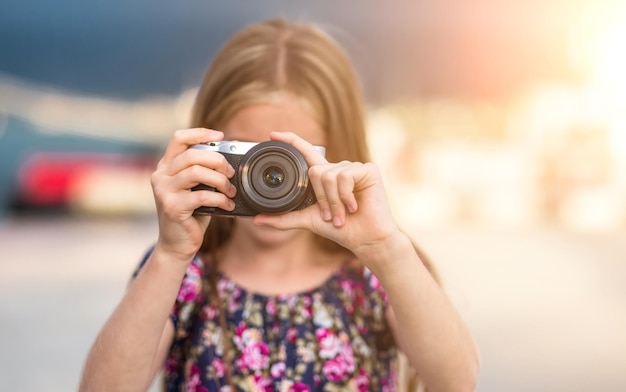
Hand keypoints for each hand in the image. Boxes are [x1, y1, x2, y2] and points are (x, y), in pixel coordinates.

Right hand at [151, 128, 236, 260]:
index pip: (179, 138)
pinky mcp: (172, 207)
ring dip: (220, 181)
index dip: (200, 133)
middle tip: (232, 173)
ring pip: (196, 172)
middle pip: (192, 154)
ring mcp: (163, 191)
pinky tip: (228, 206)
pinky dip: (220, 200)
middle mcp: (160, 175)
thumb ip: (203, 172)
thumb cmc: (191, 215)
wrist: (177, 245)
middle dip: (218, 161)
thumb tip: (229, 159)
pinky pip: (202, 196)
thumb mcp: (195, 189)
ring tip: (231, 191)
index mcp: (166, 167)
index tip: (221, 136)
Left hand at [253, 132, 402, 262]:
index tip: (272, 135)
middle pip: (315, 171)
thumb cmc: (341, 229)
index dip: (291, 141)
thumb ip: (284, 219)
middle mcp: (339, 168)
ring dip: (333, 201)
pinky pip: (344, 176)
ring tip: (342, 214)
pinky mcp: (368, 170)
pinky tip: (354, 206)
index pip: (306, 152)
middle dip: (321, 198)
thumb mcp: (308, 221)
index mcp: (326, 176)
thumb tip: (257, 219)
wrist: (366, 239)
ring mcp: (354, 167)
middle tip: (330, 215)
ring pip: (328, 175)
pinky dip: (345, 196)